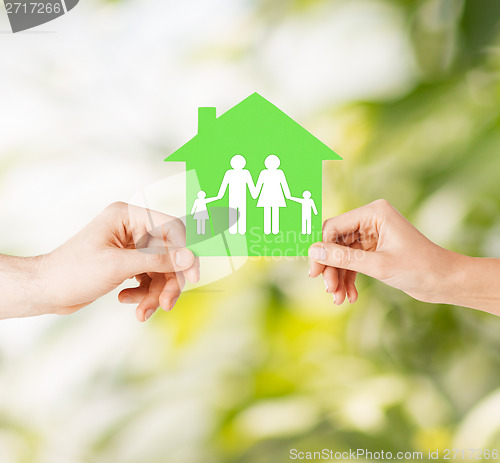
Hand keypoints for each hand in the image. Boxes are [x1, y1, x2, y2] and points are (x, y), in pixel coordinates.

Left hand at [36, 202, 198, 321]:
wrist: (46, 290)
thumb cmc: (73, 272)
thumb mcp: (118, 266)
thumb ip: (157, 260)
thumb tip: (190, 257)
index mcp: (129, 216)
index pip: (172, 229)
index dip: (185, 253)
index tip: (192, 277)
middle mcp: (133, 228)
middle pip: (169, 254)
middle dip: (168, 282)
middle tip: (166, 304)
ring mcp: (131, 246)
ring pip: (161, 270)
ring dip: (155, 293)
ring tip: (142, 312)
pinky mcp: (128, 263)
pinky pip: (149, 278)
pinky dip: (143, 293)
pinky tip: (126, 300)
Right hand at [308, 199, 465, 306]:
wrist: (445, 282)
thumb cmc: (419, 268)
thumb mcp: (378, 265)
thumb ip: (343, 259)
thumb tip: (313, 252)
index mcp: (374, 213)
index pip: (334, 227)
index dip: (321, 250)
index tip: (314, 272)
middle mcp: (371, 219)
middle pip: (335, 242)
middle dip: (331, 267)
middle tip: (328, 289)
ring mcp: (372, 234)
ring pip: (342, 255)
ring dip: (338, 277)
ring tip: (339, 298)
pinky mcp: (374, 248)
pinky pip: (352, 262)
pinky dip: (348, 278)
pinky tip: (350, 296)